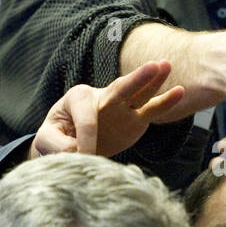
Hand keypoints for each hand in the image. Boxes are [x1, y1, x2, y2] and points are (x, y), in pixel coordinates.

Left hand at [31, 61, 183, 157]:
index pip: (88, 119)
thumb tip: (80, 151)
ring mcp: (122, 108)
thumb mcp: (46, 139)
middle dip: (137, 79)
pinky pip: (152, 110)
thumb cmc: (57, 137)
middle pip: (120, 88)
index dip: (86, 141)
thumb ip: (57, 144)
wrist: (72, 143)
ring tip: (166, 65)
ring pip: (139, 92)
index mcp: (78, 98)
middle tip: (153, 65)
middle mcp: (102, 97)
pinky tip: (179, 91)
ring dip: (153, 80)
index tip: (82, 160)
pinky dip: (165, 102)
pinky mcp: (136, 119)